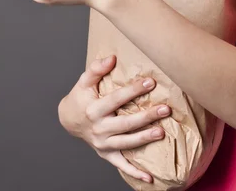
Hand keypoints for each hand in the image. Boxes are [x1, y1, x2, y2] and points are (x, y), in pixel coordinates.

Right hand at [58, 55, 170, 184]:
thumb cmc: (81, 97)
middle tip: (165, 109)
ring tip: (162, 132)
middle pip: (125, 123)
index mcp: (94, 109)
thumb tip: (112, 58)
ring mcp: (103, 144)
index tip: (151, 82)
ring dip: (145, 138)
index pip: (117, 99)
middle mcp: (99, 128)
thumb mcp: (84, 81)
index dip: (133, 90)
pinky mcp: (106, 154)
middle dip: (146, 116)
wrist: (69, 120)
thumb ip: (96, 68)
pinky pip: (121, 164)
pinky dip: (135, 172)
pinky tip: (150, 178)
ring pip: (126, 143)